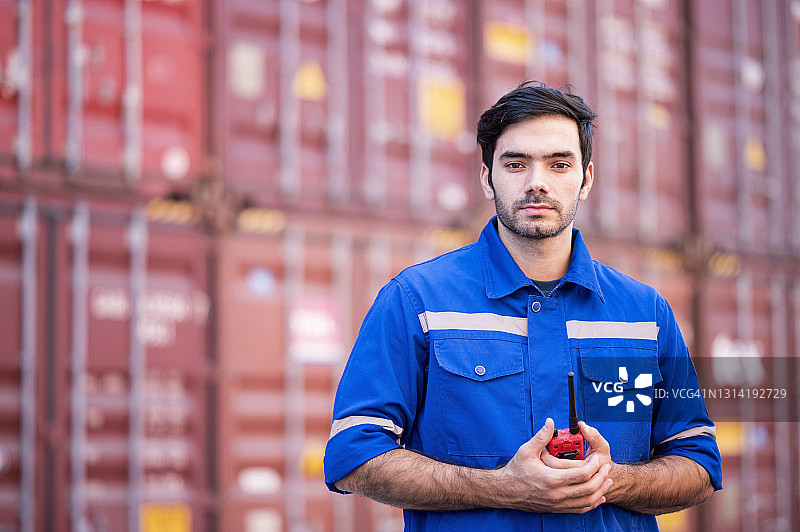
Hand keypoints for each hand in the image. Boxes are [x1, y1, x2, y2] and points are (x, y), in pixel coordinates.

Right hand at [497, 418, 611, 512]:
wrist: (506, 491)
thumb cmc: (516, 471)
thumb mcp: (526, 451)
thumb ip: (541, 436)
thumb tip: (550, 422)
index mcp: (552, 479)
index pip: (582, 474)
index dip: (594, 466)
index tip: (597, 459)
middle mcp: (557, 494)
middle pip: (589, 488)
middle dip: (601, 477)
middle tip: (606, 468)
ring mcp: (558, 504)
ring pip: (587, 501)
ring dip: (601, 491)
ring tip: (607, 481)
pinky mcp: (558, 509)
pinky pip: (580, 509)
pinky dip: (592, 503)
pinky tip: (598, 497)